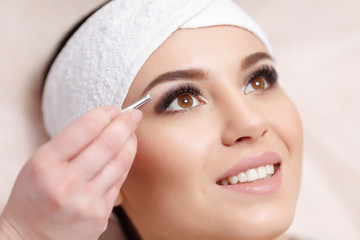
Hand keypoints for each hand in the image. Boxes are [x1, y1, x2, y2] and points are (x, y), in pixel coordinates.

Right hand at [0, 106, 141, 239]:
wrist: (29, 239)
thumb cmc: (34, 196)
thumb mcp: (39, 163)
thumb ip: (69, 143)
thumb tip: (105, 122)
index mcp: (46, 164)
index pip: (85, 129)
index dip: (105, 114)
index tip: (114, 109)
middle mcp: (67, 183)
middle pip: (108, 143)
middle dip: (126, 123)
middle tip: (134, 114)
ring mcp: (86, 201)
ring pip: (120, 162)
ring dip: (130, 141)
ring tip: (133, 131)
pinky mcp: (100, 214)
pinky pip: (120, 181)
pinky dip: (126, 162)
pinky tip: (127, 152)